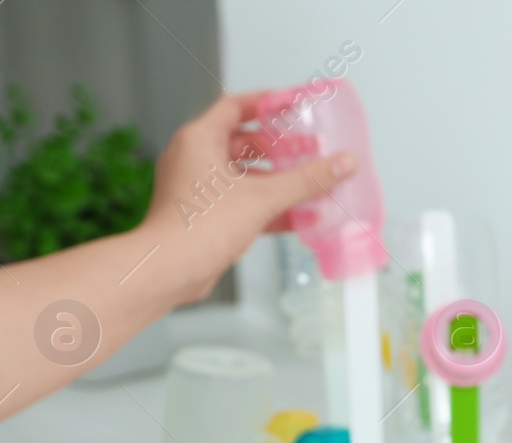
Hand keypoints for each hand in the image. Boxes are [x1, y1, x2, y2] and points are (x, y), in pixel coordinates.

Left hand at [139, 91, 356, 303]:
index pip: (235, 106)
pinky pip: (241, 201)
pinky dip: (266, 205)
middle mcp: (194, 159)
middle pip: (243, 142)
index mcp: (199, 139)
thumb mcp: (263, 197)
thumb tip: (342, 164)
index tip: (293, 107)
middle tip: (309, 151)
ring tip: (308, 183)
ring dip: (276, 180)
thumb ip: (306, 180)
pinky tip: (296, 216)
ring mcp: (197, 188)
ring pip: (244, 175)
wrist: (170, 270)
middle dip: (279, 148)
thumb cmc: (199, 226)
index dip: (266, 104)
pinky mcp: (204, 215)